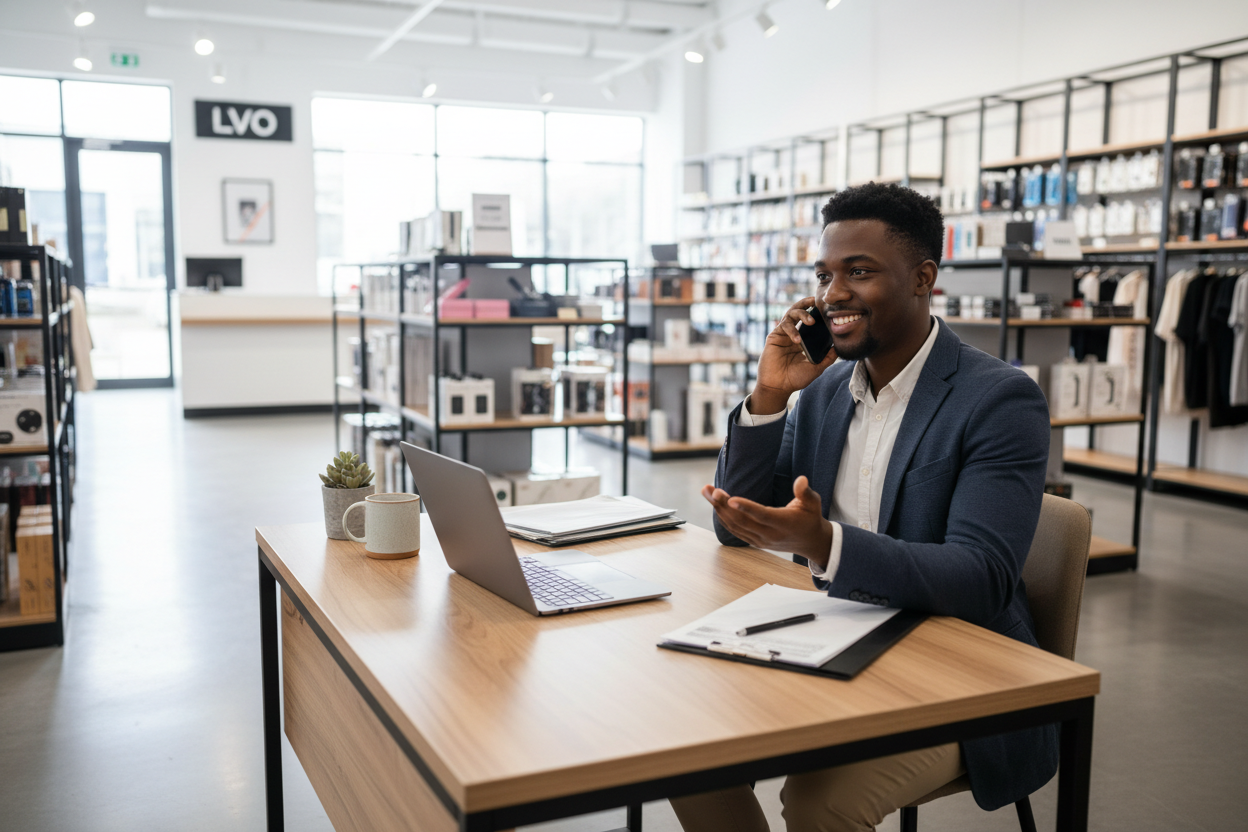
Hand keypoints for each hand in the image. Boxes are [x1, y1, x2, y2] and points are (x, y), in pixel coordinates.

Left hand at [702, 476, 832, 567]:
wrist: (811, 542)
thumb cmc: (811, 518)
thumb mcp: (813, 503)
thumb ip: (806, 492)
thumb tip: (801, 480)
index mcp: (784, 523)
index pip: (762, 515)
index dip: (746, 507)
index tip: (730, 499)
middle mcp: (770, 534)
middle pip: (742, 520)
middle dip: (723, 504)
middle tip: (710, 489)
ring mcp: (761, 540)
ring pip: (735, 526)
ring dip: (719, 509)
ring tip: (707, 492)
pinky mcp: (755, 542)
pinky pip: (735, 531)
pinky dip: (723, 518)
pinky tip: (715, 505)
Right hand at [751, 298, 837, 414]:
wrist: (779, 387)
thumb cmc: (796, 378)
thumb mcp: (817, 367)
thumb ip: (828, 357)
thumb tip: (839, 347)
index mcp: (803, 339)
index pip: (810, 320)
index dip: (816, 311)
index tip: (826, 306)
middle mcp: (793, 333)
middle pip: (799, 311)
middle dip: (807, 304)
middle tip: (816, 301)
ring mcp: (783, 334)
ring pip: (791, 314)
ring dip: (802, 314)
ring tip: (811, 321)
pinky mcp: (774, 336)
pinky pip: (784, 326)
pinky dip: (792, 330)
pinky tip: (798, 340)